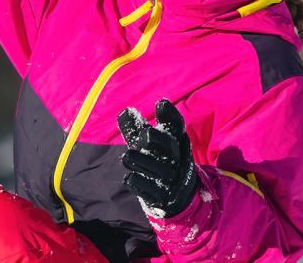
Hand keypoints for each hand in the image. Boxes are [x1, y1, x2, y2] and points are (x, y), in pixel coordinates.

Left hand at [118, 99, 197, 218]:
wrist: (177, 198)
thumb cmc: (160, 162)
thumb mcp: (151, 145)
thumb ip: (137, 130)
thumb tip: (124, 111)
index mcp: (177, 143)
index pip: (177, 127)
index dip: (171, 116)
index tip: (161, 104)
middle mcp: (177, 161)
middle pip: (171, 149)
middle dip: (159, 141)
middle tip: (145, 134)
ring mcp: (171, 181)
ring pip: (159, 171)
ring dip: (143, 163)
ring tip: (127, 156)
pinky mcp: (162, 198)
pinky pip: (152, 192)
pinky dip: (140, 185)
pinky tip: (129, 178)